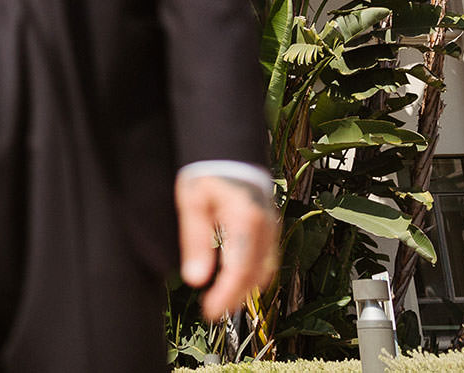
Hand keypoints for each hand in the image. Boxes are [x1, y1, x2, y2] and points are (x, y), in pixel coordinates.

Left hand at [177, 174, 278, 320]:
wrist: (228, 151)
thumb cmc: (208, 172)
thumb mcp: (192, 203)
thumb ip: (194, 241)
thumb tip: (195, 279)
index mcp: (245, 221)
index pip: (239, 271)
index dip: (225, 296)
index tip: (209, 311)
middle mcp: (265, 227)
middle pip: (255, 276)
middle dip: (235, 298)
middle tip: (211, 310)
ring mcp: (271, 227)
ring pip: (265, 270)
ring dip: (245, 289)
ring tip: (220, 299)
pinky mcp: (270, 227)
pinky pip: (267, 259)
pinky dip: (253, 275)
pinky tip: (235, 280)